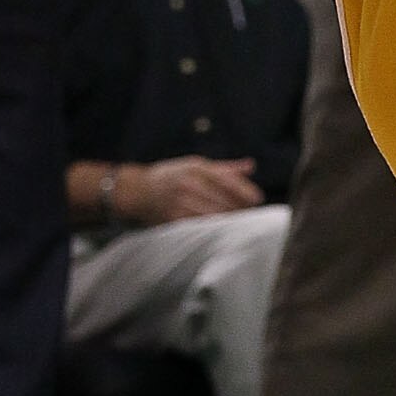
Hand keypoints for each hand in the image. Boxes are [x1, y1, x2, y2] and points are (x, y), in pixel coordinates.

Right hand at [122, 156, 263, 223]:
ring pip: (214, 215)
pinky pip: (200, 226)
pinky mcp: (174, 219)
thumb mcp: (195, 164)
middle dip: (240, 209)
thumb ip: (225, 168)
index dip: (245, 191)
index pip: (227, 180)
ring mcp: (180, 202)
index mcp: (196, 167)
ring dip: (230, 221)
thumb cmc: (172, 176)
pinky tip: (222, 231)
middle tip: (252, 216)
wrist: (138, 191)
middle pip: (223, 200)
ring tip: (241, 225)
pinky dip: (213, 230)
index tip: (258, 199)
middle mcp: (189, 183)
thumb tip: (251, 166)